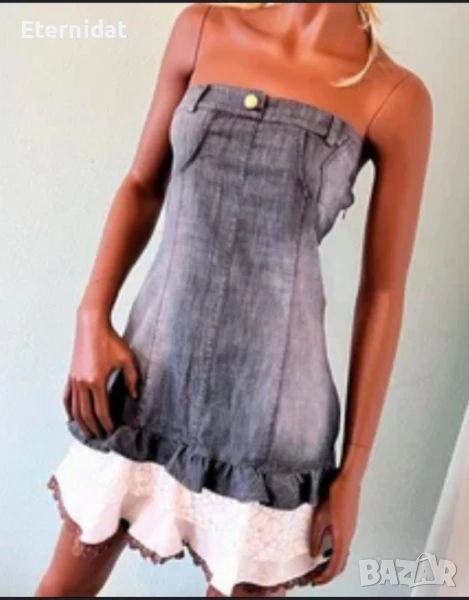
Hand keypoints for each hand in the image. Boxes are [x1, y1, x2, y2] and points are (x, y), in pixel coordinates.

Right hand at [62, 310, 139, 438]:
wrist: (91, 326)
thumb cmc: (111, 340)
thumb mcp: (127, 358)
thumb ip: (132, 379)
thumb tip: (134, 397)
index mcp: (97, 381)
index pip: (101, 410)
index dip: (107, 423)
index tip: (112, 432)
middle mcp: (82, 383)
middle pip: (86, 414)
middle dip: (94, 428)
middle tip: (102, 437)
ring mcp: (74, 380)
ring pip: (75, 409)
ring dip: (82, 423)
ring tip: (90, 433)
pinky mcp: (70, 375)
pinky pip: (67, 398)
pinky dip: (69, 410)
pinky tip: (73, 418)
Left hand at [309, 473, 361, 585]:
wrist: (348, 481)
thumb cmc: (336, 495)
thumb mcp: (320, 517)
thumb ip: (316, 537)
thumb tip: (314, 552)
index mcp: (342, 538)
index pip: (335, 566)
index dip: (325, 577)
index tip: (315, 581)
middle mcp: (349, 536)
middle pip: (341, 563)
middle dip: (328, 573)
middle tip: (316, 577)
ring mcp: (351, 530)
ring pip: (343, 554)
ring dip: (332, 563)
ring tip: (319, 566)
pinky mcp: (350, 524)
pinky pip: (343, 545)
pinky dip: (335, 552)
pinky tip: (326, 548)